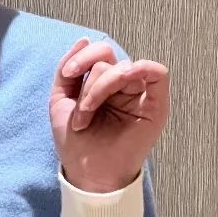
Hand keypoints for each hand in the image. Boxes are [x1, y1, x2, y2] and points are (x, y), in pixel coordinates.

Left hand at [49, 39, 169, 193]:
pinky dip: (139, 70)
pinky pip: (157, 73)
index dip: (83, 59)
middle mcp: (122, 88)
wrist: (87, 176)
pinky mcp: (156, 106)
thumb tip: (84, 40)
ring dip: (98, 89)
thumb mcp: (60, 103)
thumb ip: (67, 71)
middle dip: (89, 83)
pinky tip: (122, 82)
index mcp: (103, 86)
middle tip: (80, 111)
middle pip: (109, 59)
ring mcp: (139, 96)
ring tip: (86, 117)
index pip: (100, 55)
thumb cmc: (76, 146)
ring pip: (123, 68)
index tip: (68, 75)